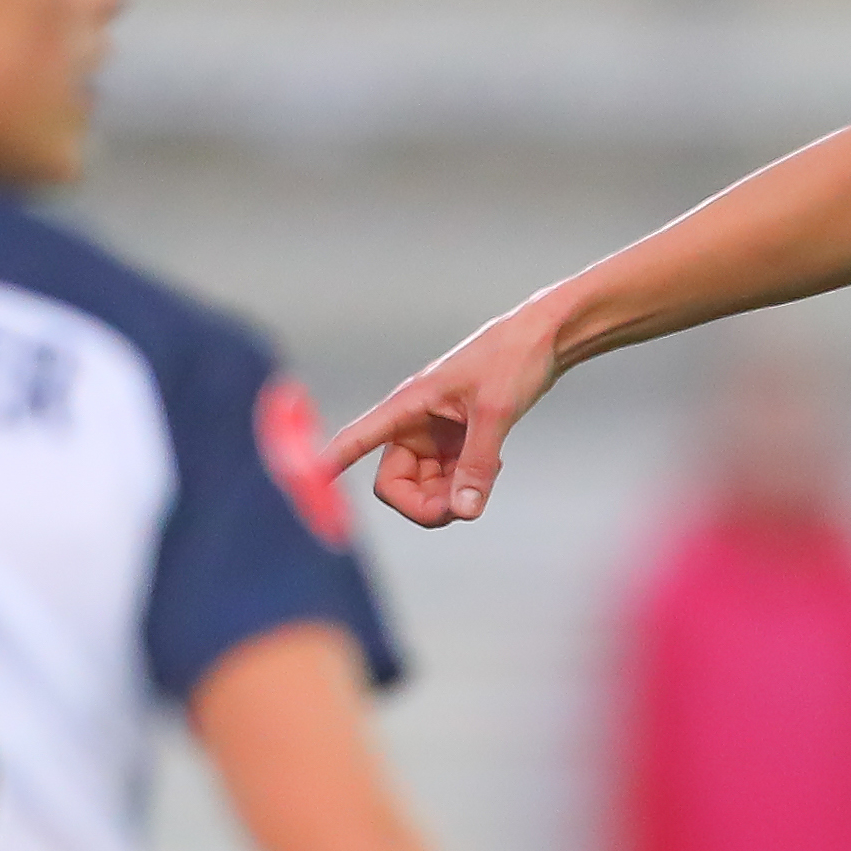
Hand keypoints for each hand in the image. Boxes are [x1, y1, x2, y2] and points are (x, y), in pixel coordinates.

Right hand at [321, 305, 561, 527]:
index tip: (306, 488)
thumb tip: (463, 512)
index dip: (330, 466)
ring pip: (424, 488)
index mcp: (408, 405)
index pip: (356, 441)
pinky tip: (492, 467)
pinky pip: (448, 479)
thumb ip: (477, 464)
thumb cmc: (514, 359)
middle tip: (461, 508)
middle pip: (395, 485)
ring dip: (448, 497)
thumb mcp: (495, 413)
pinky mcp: (456, 440)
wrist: (545, 338)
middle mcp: (413, 423)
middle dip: (424, 504)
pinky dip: (465, 484)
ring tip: (485, 478)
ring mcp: (434, 434)